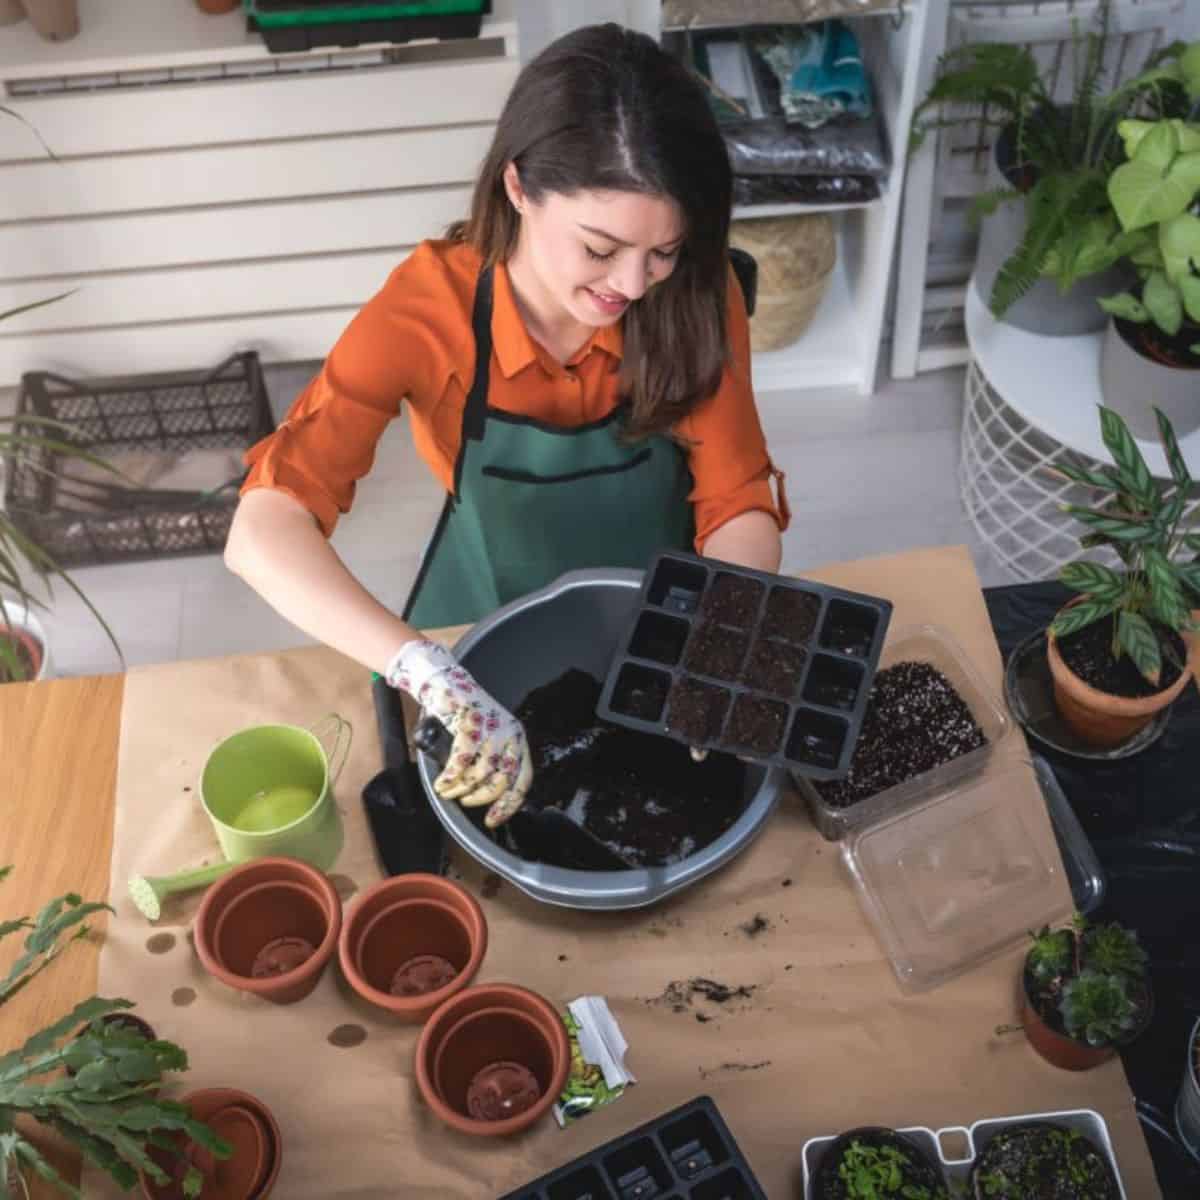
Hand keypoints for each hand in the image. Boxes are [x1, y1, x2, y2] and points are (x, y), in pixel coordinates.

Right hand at [386, 640, 530, 826]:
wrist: (444, 683)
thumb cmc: (462, 717)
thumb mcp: (484, 741)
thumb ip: (489, 763)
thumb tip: (483, 797)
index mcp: (517, 740)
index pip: (522, 780)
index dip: (508, 804)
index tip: (491, 819)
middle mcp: (509, 733)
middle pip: (502, 779)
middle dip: (480, 797)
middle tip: (463, 800)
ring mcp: (491, 725)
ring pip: (481, 771)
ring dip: (461, 788)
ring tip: (447, 790)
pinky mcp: (470, 719)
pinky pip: (462, 758)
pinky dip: (451, 775)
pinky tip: (442, 782)